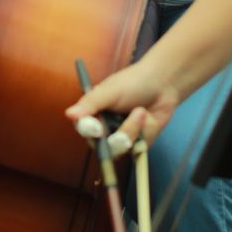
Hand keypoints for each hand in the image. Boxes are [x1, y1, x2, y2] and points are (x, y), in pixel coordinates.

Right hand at [64, 58, 182, 154]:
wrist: (163, 84)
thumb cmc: (133, 82)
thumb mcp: (110, 90)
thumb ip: (91, 103)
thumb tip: (69, 114)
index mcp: (93, 114)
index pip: (83, 129)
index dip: (88, 130)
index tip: (97, 127)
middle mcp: (104, 129)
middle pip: (100, 146)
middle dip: (116, 132)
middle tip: (129, 115)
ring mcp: (120, 139)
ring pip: (118, 149)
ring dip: (131, 129)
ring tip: (141, 112)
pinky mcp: (137, 146)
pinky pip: (135, 149)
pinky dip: (141, 133)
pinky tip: (146, 117)